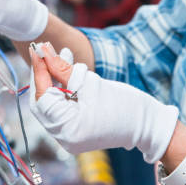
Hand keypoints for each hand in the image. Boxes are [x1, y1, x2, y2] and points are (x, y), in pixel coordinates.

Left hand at [29, 43, 178, 161]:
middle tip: (46, 51)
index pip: (42, 97)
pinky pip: (62, 105)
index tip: (37, 49)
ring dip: (55, 77)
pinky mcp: (75, 128)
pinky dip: (63, 87)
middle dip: (44, 74)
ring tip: (64, 54)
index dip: (39, 71)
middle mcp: (63, 137)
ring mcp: (68, 135)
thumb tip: (43, 52)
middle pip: (43, 100)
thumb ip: (63, 69)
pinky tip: (69, 68)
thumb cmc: (125, 105)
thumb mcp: (91, 84)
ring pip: (52, 100)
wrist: (148, 123)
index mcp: (67, 130)